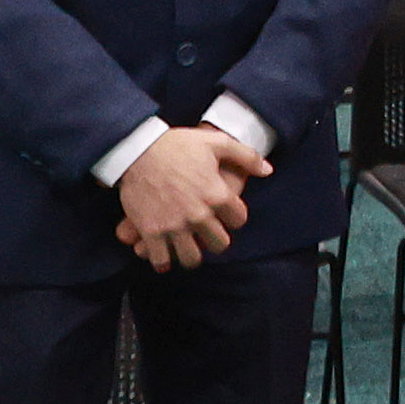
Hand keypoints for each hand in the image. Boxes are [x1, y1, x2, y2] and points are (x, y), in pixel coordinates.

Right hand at [111, 123, 254, 268]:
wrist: (136, 150)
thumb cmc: (177, 145)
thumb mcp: (216, 142)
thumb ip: (246, 156)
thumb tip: (268, 170)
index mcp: (217, 194)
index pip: (238, 220)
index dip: (234, 217)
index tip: (226, 215)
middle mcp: (198, 214)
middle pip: (219, 244)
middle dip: (216, 241)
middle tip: (209, 236)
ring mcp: (174, 225)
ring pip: (192, 258)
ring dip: (192, 255)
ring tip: (188, 249)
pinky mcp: (151, 231)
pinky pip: (162, 260)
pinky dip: (164, 261)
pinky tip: (165, 255)